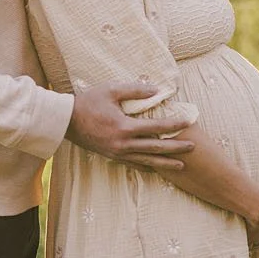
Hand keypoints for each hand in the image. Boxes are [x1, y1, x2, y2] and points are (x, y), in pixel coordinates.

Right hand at [68, 80, 194, 168]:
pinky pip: (134, 164)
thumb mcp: (111, 90)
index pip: (156, 127)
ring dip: (165, 163)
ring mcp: (118, 153)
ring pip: (147, 160)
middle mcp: (123, 144)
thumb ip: (135, 89)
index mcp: (125, 127)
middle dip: (176, 148)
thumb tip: (157, 89)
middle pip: (156, 148)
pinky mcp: (112, 156)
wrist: (65, 121)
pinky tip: (157, 168)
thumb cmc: (88, 102)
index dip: (174, 124)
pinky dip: (148, 166)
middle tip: (193, 147)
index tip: (188, 121)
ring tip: (182, 165)